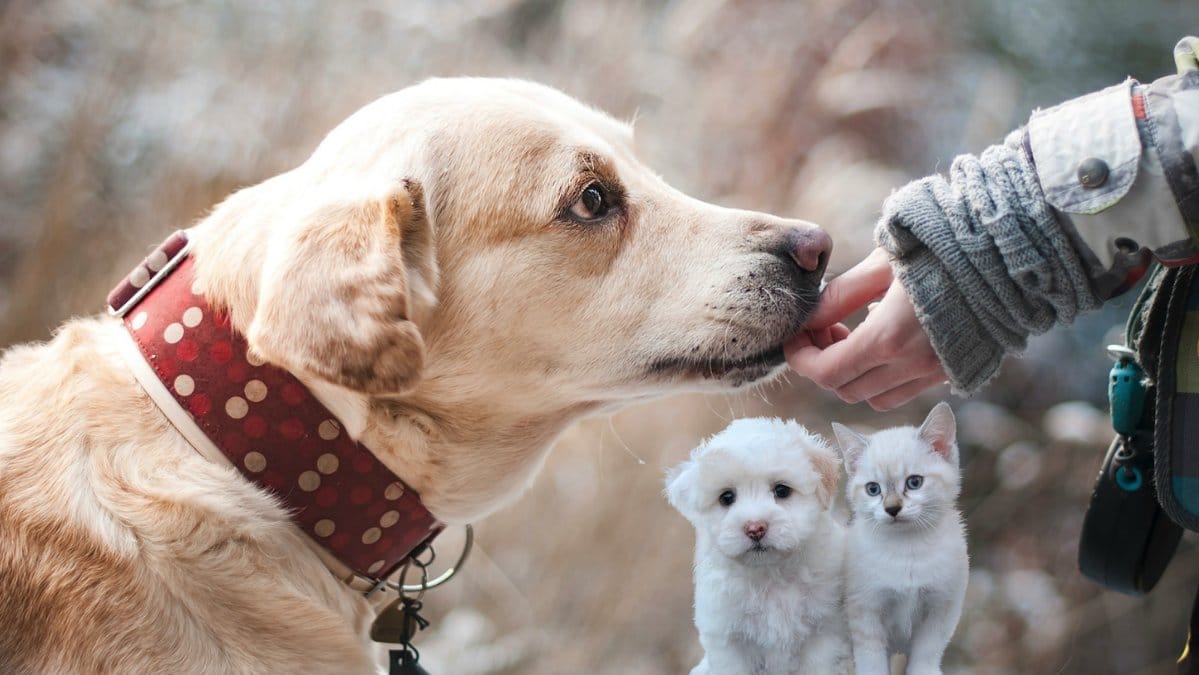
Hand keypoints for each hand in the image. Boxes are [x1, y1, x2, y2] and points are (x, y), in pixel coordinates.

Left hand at [785, 248, 947, 409]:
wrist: (1009, 254)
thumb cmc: (941, 247)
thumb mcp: (882, 263)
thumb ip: (840, 295)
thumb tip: (808, 318)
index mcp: (889, 338)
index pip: (826, 372)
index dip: (801, 358)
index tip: (795, 337)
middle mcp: (912, 365)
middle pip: (845, 390)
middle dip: (823, 364)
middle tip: (824, 328)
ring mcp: (935, 372)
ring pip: (875, 398)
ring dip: (853, 374)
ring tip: (852, 334)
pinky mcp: (953, 371)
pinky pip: (904, 390)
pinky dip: (883, 376)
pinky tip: (886, 338)